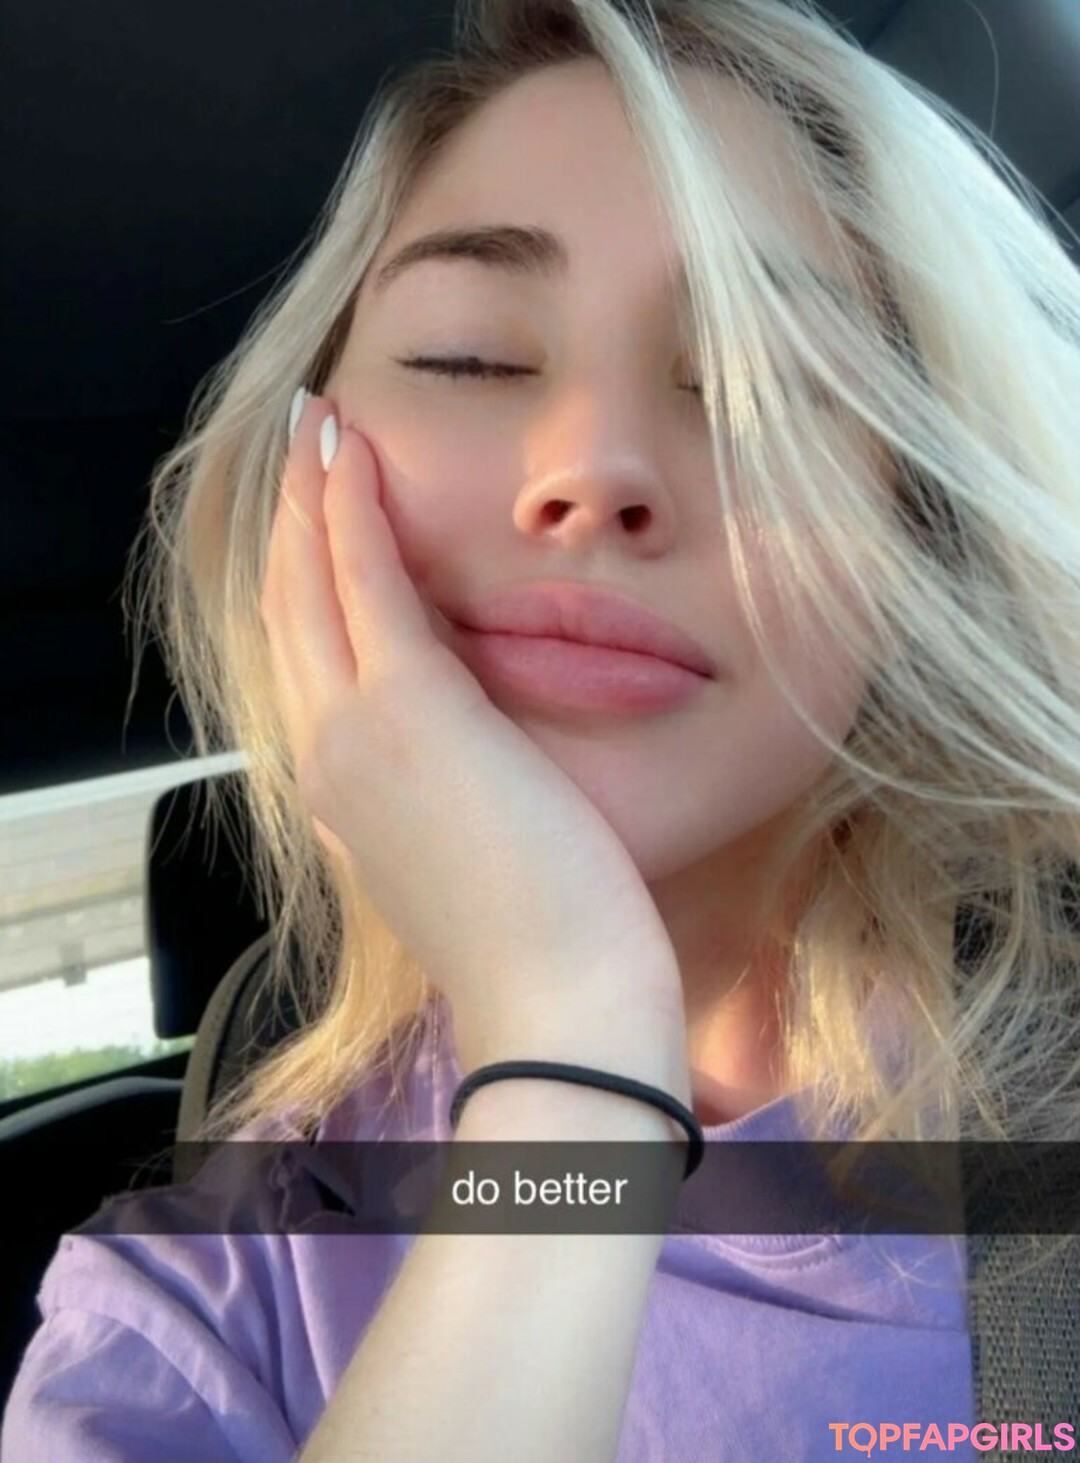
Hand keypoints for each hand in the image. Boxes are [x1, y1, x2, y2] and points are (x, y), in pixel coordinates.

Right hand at [260, 392, 689, 1081]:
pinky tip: (353, 453)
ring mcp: (357, 735)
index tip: (319, 523)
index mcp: (349, 799)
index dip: (307, 587)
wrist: (560, 1004)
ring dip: (312, 499)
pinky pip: (365, 584)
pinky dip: (351, 512)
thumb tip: (467, 762)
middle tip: (303, 447)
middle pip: (291, 616)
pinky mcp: (410, 710)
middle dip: (292, 524)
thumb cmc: (542, 941)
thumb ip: (449, 801)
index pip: (314, 668)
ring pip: (311, 588)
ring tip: (318, 430)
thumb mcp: (473, 861)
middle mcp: (330, 762)